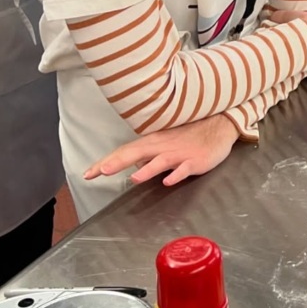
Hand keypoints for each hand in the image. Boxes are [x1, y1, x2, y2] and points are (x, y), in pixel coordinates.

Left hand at [83, 114, 239, 187]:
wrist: (219, 126)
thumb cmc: (190, 135)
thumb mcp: (165, 144)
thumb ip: (148, 155)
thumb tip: (132, 164)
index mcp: (153, 143)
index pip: (124, 152)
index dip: (106, 162)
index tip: (87, 174)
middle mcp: (162, 147)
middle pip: (136, 153)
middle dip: (118, 162)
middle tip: (100, 172)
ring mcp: (179, 154)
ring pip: (160, 161)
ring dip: (147, 170)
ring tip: (133, 179)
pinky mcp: (195, 161)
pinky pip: (184, 169)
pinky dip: (176, 175)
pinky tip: (168, 181)